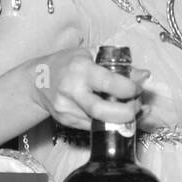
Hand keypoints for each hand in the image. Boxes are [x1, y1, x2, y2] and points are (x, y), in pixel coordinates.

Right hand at [31, 48, 146, 131]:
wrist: (36, 80)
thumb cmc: (67, 63)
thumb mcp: (91, 54)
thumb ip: (118, 64)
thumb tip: (144, 75)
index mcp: (81, 69)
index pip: (110, 83)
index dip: (129, 89)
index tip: (137, 89)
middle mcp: (72, 90)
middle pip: (102, 111)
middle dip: (127, 113)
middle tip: (138, 106)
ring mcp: (67, 109)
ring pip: (100, 123)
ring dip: (122, 120)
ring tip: (133, 111)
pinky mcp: (66, 121)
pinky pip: (93, 127)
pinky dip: (110, 124)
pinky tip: (118, 118)